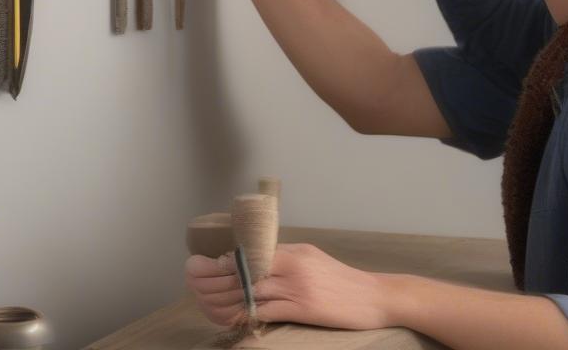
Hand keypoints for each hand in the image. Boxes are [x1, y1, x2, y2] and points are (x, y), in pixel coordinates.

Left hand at [185, 244, 395, 330]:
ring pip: (251, 288)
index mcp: (293, 250)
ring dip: (224, 295)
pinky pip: (266, 309)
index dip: (223, 260)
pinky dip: (245, 313)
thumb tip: (256, 265)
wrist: (375, 297)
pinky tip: (230, 317)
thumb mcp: (312, 260)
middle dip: (215, 276)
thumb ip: (285, 260)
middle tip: (192, 281)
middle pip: (245, 268)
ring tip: (204, 301)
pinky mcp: (303, 307)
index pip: (249, 252)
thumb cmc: (342, 281)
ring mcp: (296, 285)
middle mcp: (292, 263)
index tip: (202, 266)